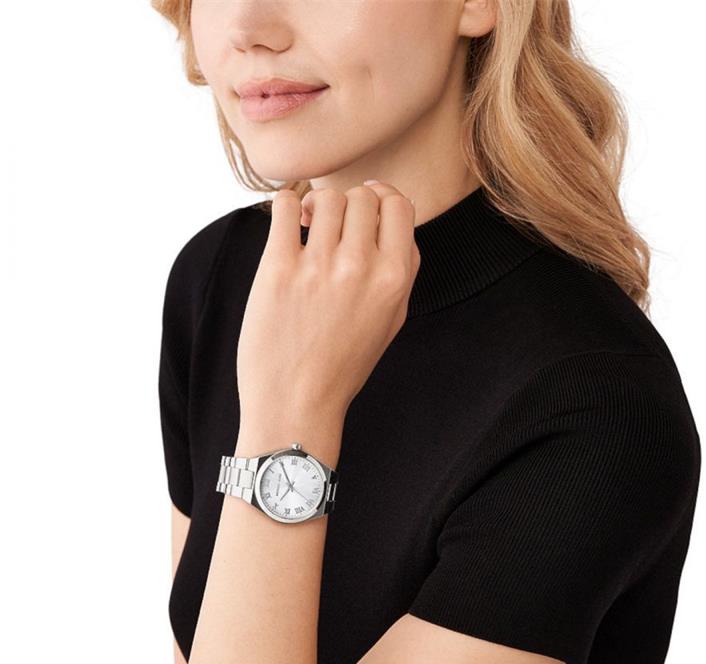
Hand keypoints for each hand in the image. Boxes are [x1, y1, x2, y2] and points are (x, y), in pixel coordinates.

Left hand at [236, 183, 419, 427]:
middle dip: (350, 205)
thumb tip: (397, 219)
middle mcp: (361, 268)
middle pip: (363, 196)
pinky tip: (291, 226)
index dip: (383, 199)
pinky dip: (289, 206)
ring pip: (328, 197)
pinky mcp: (278, 269)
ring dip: (319, 206)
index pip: (399, 204)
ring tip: (311, 227)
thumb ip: (403, 270)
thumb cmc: (343, 365)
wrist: (297, 403)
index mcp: (394, 280)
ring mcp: (319, 266)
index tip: (367, 208)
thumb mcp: (392, 321)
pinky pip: (286, 206)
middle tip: (335, 227)